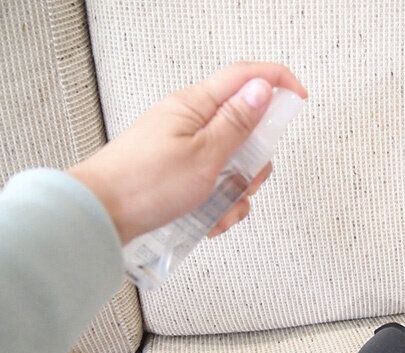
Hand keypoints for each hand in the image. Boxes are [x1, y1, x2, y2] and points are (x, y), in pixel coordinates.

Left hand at [69, 62, 306, 243]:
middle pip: (245, 129)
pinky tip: (208, 219)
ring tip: (220, 207)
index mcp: (196, 106)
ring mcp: (186, 151)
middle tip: (245, 178)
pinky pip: (215, 186)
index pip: (245, 77)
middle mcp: (191, 124)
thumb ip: (237, 122)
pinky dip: (219, 205)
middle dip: (255, 160)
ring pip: (234, 164)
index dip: (277, 82)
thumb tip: (263, 89)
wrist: (101, 217)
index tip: (299, 98)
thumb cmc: (143, 184)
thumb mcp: (204, 155)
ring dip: (237, 191)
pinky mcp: (180, 176)